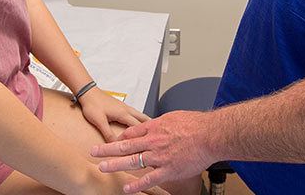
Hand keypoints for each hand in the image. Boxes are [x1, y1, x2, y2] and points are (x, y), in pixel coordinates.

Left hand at [79, 86, 149, 141]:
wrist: (87, 92)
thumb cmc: (92, 104)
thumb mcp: (99, 121)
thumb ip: (108, 134)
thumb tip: (115, 146)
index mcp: (123, 113)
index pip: (138, 126)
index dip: (144, 136)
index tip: (150, 143)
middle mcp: (126, 109)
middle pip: (142, 118)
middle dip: (151, 127)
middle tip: (159, 135)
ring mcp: (123, 107)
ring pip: (139, 115)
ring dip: (146, 122)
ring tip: (152, 129)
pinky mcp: (120, 106)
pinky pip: (134, 113)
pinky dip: (139, 119)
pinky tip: (137, 122)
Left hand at [90, 110, 214, 193]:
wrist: (210, 134)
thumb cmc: (196, 125)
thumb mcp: (174, 117)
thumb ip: (162, 123)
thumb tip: (156, 125)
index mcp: (155, 127)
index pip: (131, 132)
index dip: (119, 137)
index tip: (111, 140)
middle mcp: (153, 141)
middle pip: (125, 145)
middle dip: (107, 148)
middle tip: (94, 151)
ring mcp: (159, 156)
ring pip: (132, 161)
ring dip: (115, 165)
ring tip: (102, 167)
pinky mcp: (168, 170)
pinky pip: (148, 179)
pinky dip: (136, 184)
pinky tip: (126, 187)